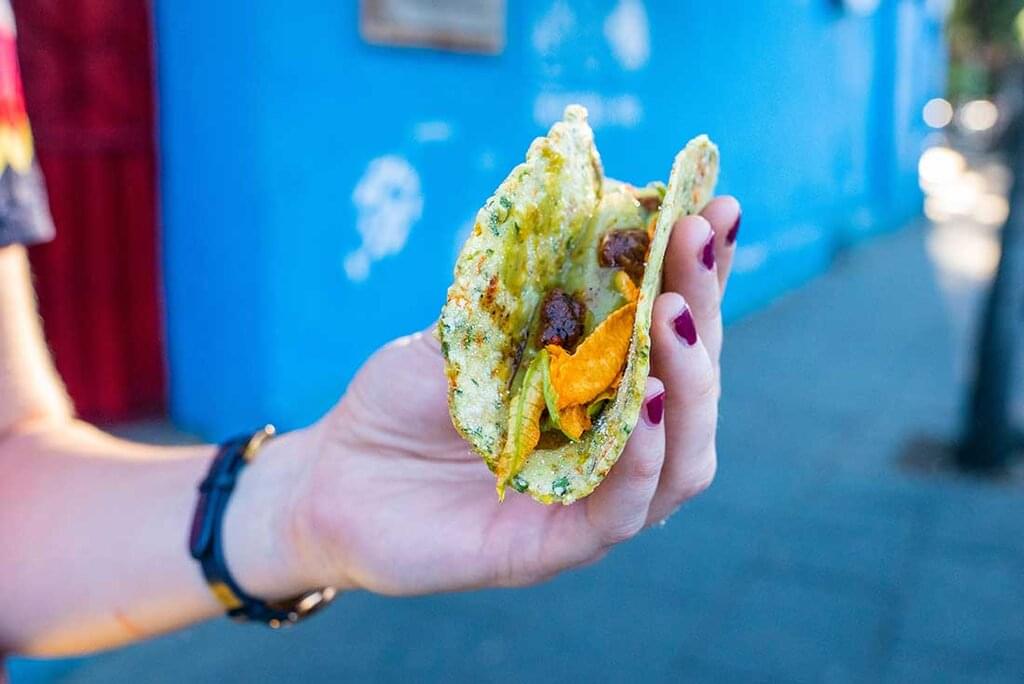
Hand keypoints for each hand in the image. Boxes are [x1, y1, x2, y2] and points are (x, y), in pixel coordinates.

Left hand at [268, 198, 741, 596]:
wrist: (329, 478)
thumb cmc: (398, 401)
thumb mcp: (461, 330)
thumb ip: (523, 293)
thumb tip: (585, 213)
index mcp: (596, 390)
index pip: (669, 333)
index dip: (701, 274)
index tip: (714, 209)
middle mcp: (609, 445)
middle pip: (690, 390)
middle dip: (702, 312)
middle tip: (695, 244)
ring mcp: (589, 499)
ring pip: (682, 459)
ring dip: (690, 386)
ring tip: (676, 318)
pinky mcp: (554, 548)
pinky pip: (623, 511)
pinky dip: (642, 457)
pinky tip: (645, 400)